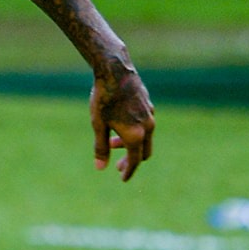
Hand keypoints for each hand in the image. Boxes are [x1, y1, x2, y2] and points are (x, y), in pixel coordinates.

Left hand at [91, 64, 154, 180]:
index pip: (135, 160)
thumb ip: (100, 147)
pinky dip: (135, 131)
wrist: (115, 71)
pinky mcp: (149, 105)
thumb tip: (100, 168)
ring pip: (145, 137)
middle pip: (143, 152)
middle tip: (117, 165)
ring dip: (131, 144)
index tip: (122, 178)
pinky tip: (121, 125)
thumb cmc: (104, 98)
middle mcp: (147, 126)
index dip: (129, 171)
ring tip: (113, 143)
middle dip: (131, 160)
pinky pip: (145, 125)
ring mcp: (150, 115)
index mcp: (136, 135)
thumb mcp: (98, 125)